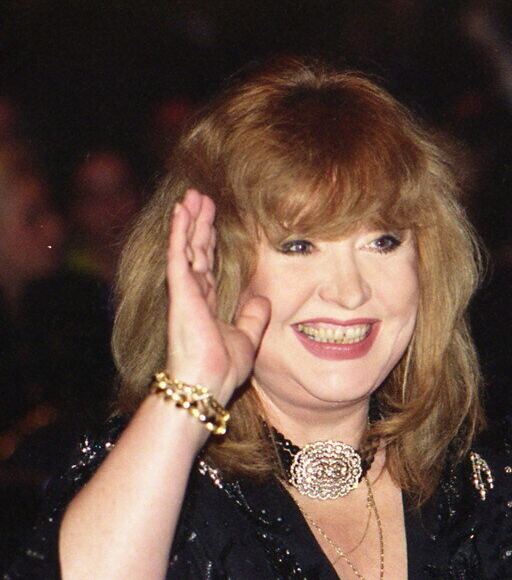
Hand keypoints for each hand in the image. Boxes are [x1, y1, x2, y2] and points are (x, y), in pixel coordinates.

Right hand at [165, 190, 269, 404]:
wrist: (207, 384)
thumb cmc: (221, 368)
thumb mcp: (247, 337)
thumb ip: (253, 317)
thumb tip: (263, 299)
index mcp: (206, 302)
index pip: (207, 262)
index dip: (209, 239)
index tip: (212, 217)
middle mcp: (193, 293)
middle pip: (196, 248)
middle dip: (198, 222)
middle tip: (200, 196)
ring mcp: (185, 291)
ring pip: (186, 246)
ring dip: (189, 219)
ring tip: (191, 195)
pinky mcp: (180, 291)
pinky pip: (179, 254)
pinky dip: (179, 231)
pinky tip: (181, 211)